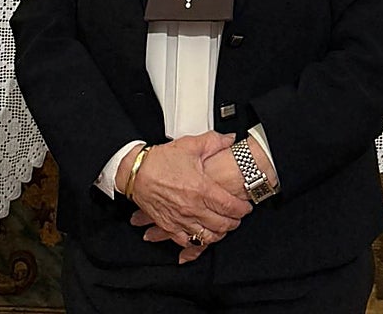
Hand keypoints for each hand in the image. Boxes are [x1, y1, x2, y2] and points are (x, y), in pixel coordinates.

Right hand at [124, 133, 251, 258]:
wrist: (136, 172)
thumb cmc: (159, 161)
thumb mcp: (189, 145)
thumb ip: (214, 141)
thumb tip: (229, 139)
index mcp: (201, 189)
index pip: (230, 206)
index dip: (242, 209)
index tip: (246, 207)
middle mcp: (193, 208)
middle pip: (222, 225)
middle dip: (234, 223)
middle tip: (237, 218)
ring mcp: (181, 219)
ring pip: (207, 237)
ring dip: (219, 234)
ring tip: (223, 228)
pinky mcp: (169, 226)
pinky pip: (187, 242)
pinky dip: (198, 242)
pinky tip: (202, 236)